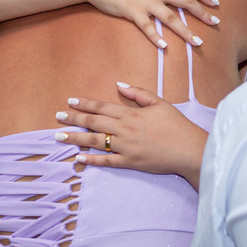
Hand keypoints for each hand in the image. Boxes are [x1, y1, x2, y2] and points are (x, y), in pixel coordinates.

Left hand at [55, 83, 208, 187]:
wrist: (189, 149)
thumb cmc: (177, 125)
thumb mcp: (160, 103)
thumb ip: (139, 93)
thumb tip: (119, 85)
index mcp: (131, 114)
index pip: (102, 107)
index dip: (85, 104)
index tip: (70, 102)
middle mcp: (124, 130)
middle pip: (94, 123)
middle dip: (74, 119)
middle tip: (58, 117)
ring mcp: (125, 147)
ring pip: (95, 142)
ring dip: (75, 138)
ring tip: (59, 137)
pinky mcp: (129, 162)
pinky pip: (106, 161)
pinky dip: (91, 160)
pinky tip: (79, 158)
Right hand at [84, 0, 219, 48]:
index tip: (216, 3)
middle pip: (185, 2)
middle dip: (202, 13)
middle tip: (216, 23)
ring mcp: (145, 1)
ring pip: (171, 18)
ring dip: (186, 31)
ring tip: (198, 42)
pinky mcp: (132, 11)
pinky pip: (147, 27)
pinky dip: (156, 37)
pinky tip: (165, 46)